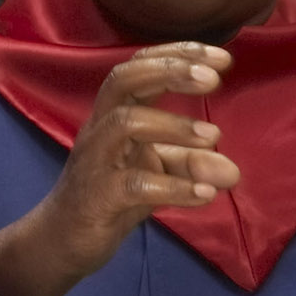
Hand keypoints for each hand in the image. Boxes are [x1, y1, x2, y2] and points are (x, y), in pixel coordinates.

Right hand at [0, 42, 239, 295]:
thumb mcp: (158, 173)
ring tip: (215, 137)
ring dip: (174, 126)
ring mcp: (95, 162)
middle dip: (169, 71)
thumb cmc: (111, 195)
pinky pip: (134, 185)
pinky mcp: (96, 198)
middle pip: (123, 80)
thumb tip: (233, 170)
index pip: (138, 68)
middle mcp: (100, 129)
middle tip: (214, 79)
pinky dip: (174, 187)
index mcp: (114, 114)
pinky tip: (205, 194)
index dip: (177, 55)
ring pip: (125, 125)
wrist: (62, 241)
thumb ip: (192, 165)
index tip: (223, 58)